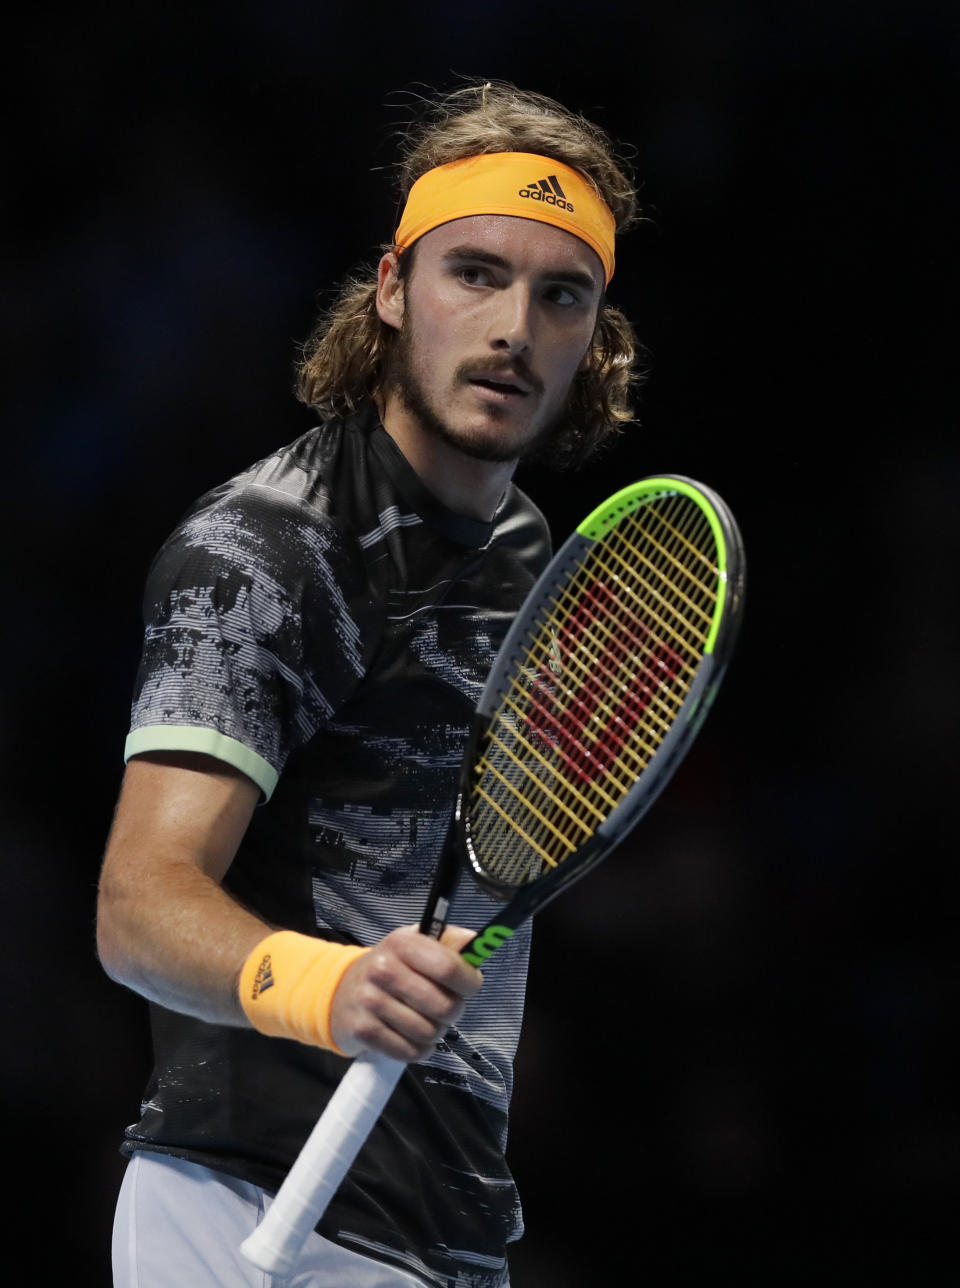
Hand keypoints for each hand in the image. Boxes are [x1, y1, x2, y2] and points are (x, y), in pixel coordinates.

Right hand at [330, 924, 481, 1060]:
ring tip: (424, 1021)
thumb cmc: (390, 968)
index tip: (469, 988)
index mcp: (402, 943)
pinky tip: (410, 1037)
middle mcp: (383, 968)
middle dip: (453, 1013)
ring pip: (428, 1033)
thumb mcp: (415, 945)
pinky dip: (417, 1050)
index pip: (449, 968)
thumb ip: (449, 943)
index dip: (469, 983)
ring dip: (434, 1033)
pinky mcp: (362, 1029)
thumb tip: (475, 943)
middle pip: (444, 1006)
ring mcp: (370, 1000)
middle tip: (444, 1008)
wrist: (339, 992)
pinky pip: (409, 1052)